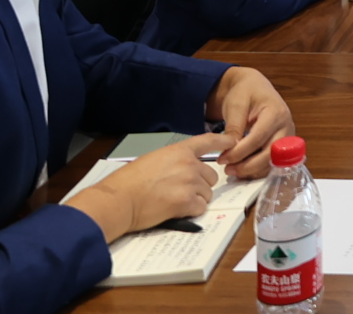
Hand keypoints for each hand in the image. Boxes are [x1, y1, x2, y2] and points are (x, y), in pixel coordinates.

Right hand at [65, 132, 219, 240]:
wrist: (119, 200)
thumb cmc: (128, 182)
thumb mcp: (153, 160)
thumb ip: (173, 161)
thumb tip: (182, 170)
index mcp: (179, 151)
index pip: (207, 141)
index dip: (223, 140)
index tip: (233, 141)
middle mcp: (188, 164)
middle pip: (211, 176)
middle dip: (201, 185)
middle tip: (181, 192)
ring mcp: (189, 182)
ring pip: (207, 194)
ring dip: (196, 199)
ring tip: (174, 202)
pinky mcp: (186, 201)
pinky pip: (201, 208)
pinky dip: (191, 212)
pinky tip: (176, 211)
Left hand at [205, 67, 294, 178]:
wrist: (254, 87)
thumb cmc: (245, 92)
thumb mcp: (236, 104)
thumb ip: (234, 126)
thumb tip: (230, 149)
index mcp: (276, 112)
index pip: (259, 137)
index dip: (240, 151)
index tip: (222, 159)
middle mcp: (286, 126)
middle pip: (271, 153)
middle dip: (248, 165)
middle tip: (228, 169)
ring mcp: (286, 137)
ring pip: (273, 161)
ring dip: (252, 170)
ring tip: (232, 170)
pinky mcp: (282, 146)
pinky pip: (272, 162)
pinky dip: (257, 169)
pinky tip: (241, 169)